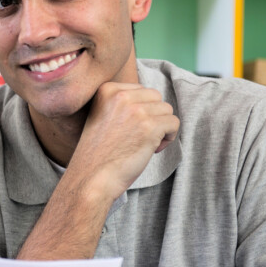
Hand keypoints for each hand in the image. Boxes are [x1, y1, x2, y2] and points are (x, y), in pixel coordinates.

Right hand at [69, 82, 178, 199]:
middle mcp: (121, 95)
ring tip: (144, 143)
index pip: (140, 90)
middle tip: (139, 136)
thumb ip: (122, 103)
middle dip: (152, 116)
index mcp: (106, 89)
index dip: (140, 110)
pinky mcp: (150, 127)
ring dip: (161, 127)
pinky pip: (174, 123)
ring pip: (167, 110)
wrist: (91, 177)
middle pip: (155, 97)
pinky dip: (168, 138)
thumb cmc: (97, 152)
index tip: (129, 128)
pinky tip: (152, 149)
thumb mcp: (102, 116)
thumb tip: (153, 101)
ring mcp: (136, 110)